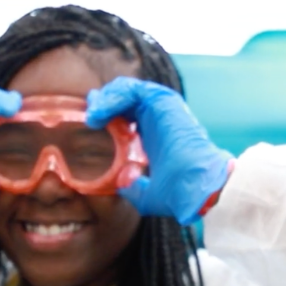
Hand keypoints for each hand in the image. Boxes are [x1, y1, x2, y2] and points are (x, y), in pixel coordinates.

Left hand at [86, 77, 232, 224]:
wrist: (196, 187)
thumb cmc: (179, 193)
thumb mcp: (148, 195)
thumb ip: (133, 188)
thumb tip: (121, 183)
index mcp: (154, 135)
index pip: (126, 115)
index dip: (106, 115)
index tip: (90, 123)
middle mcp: (157, 119)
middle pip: (123, 99)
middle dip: (102, 103)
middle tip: (88, 114)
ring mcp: (161, 109)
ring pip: (126, 90)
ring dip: (105, 100)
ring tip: (92, 115)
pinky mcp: (163, 102)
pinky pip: (132, 90)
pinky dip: (112, 98)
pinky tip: (99, 113)